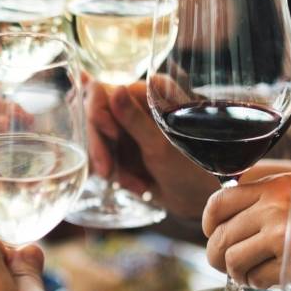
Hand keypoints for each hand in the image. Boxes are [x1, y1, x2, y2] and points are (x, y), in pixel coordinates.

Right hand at [93, 79, 217, 218]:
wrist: (196, 199)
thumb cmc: (190, 169)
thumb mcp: (160, 146)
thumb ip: (135, 119)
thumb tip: (116, 91)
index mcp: (148, 93)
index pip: (102, 91)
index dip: (98, 112)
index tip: (111, 135)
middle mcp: (135, 106)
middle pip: (94, 117)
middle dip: (100, 147)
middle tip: (107, 171)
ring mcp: (127, 128)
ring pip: (95, 141)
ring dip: (111, 166)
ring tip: (136, 184)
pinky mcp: (123, 149)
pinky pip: (103, 158)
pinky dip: (116, 174)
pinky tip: (136, 184)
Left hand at [203, 174, 290, 286]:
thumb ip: (266, 194)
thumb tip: (229, 211)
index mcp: (274, 186)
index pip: (219, 202)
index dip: (208, 223)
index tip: (213, 233)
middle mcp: (274, 208)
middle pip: (221, 236)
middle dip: (216, 256)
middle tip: (226, 264)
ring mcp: (281, 236)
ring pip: (232, 259)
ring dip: (236, 272)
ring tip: (249, 273)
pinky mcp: (290, 264)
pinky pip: (256, 277)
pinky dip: (257, 282)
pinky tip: (268, 279)